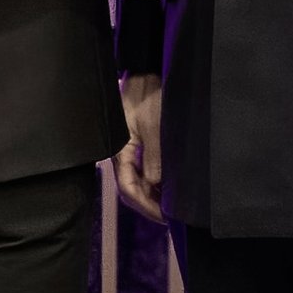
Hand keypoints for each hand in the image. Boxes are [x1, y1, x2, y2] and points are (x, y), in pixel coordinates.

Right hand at [114, 74, 164, 222]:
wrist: (147, 74)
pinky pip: (144, 172)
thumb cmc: (148, 95)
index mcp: (119, 152)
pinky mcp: (139, 146)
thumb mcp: (154, 125)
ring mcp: (130, 152)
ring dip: (153, 197)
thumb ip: (154, 157)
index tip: (166, 216)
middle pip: (131, 190)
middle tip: (171, 218)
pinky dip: (156, 185)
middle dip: (149, 206)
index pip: (128, 188)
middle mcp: (122, 155)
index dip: (146, 205)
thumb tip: (156, 184)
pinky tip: (169, 190)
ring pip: (138, 183)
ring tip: (172, 208)